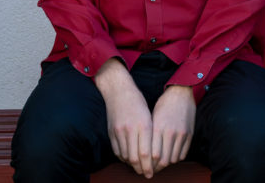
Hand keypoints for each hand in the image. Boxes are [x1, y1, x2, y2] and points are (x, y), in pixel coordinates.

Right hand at [94, 59, 155, 177]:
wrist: (118, 91)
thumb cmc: (138, 102)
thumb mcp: (149, 115)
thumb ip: (151, 134)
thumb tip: (154, 154)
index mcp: (144, 124)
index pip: (146, 152)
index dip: (149, 166)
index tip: (151, 173)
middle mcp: (130, 129)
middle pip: (134, 157)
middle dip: (141, 168)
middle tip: (146, 174)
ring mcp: (119, 131)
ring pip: (125, 156)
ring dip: (132, 165)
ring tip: (138, 168)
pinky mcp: (111, 132)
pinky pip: (116, 151)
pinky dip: (123, 157)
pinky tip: (128, 159)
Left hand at [150, 85, 195, 172]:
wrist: (181, 92)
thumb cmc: (164, 104)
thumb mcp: (152, 117)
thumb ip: (149, 135)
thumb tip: (143, 152)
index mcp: (158, 127)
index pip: (153, 155)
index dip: (148, 164)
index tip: (144, 167)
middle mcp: (170, 132)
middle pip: (164, 160)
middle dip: (156, 168)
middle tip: (152, 170)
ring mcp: (182, 134)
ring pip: (174, 159)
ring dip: (167, 164)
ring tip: (161, 164)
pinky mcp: (190, 134)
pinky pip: (183, 153)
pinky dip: (176, 158)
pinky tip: (171, 156)